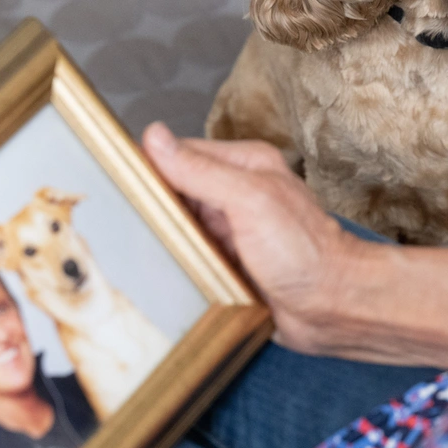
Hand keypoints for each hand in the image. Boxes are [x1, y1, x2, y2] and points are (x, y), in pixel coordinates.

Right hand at [142, 122, 362, 354]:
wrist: (334, 309)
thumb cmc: (306, 253)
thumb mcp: (250, 200)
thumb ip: (201, 170)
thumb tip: (155, 138)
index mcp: (243, 167)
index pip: (178, 155)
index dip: (146, 168)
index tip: (113, 182)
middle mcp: (234, 196)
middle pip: (172, 193)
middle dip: (149, 209)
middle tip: (120, 224)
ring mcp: (230, 232)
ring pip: (175, 229)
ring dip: (159, 241)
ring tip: (134, 252)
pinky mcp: (227, 266)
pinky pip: (187, 260)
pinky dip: (173, 267)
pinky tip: (158, 275)